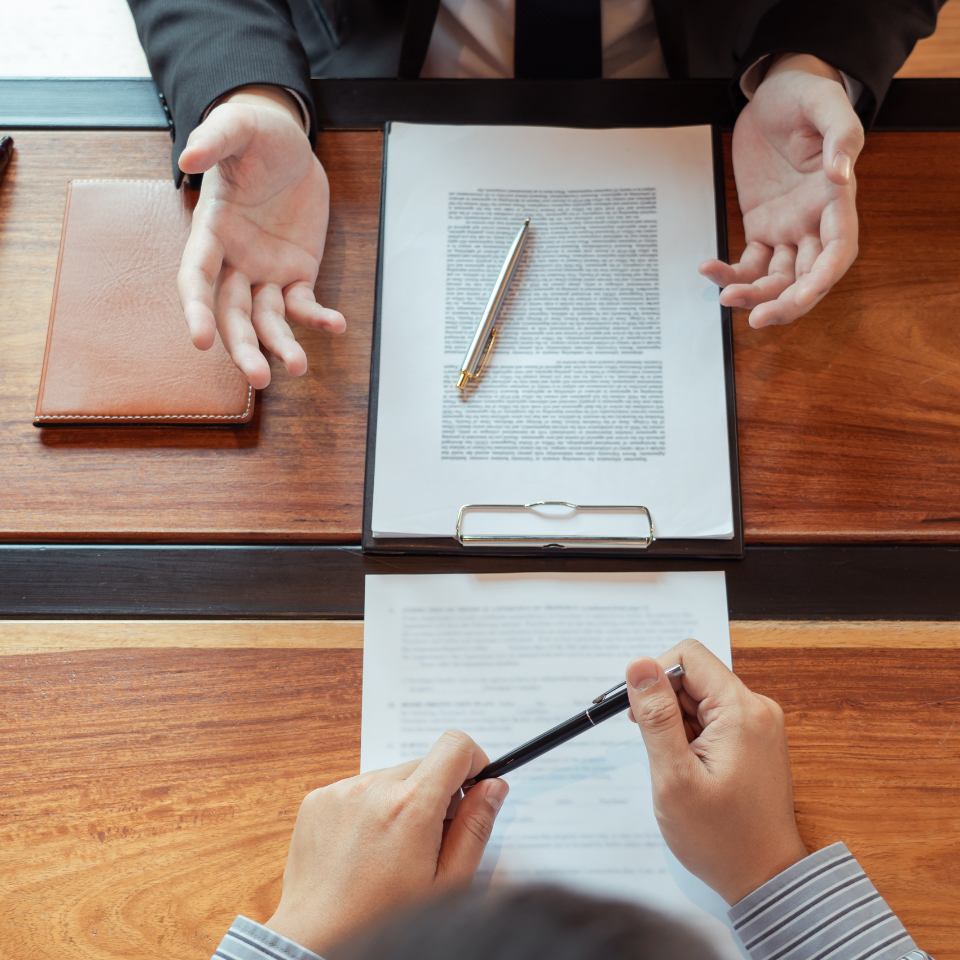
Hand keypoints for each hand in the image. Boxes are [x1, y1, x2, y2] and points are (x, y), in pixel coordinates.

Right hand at [177, 85, 345, 388]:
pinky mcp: (298, 273)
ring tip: (298, 368)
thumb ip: (215, 139)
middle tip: (260, 379)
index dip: (196, 310)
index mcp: (211, 233)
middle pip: (232, 315)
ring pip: (267, 320)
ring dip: (280, 345)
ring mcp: (266, 272)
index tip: (199, 341)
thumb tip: (187, 160)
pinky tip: (337, 326)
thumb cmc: (256, 135)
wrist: (290, 146)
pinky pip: (305, 305)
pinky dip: (319, 318)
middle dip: (243, 348)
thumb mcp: (239, 126)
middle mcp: (234, 261)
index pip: (197, 279)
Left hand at [264, 731, 508, 954]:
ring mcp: (342, 790)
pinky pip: (359, 787)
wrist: (316, 939)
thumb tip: (494, 786)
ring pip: (391, 776)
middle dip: (437, 793)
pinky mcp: (319, 798)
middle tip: (431, 839)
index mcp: (412, 805)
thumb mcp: (446, 883)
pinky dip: (369, 808)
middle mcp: (375, 787)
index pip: (456, 746)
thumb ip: (475, 828)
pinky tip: (364, 848)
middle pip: (425, 764)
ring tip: (391, 850)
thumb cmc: (383, 921)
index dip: (473, 763)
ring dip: (401, 801)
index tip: (472, 790)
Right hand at [625, 639, 807, 904]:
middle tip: (654, 748)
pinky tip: (688, 767)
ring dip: (675, 722)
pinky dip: (690, 735)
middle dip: (663, 703)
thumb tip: (638, 665)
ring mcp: (757, 724)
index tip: (639, 714)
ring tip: (675, 766)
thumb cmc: (720, 838)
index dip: (654, 676)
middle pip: (693, 675)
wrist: (764, 880)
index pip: (688, 656)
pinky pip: (711, 717)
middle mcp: (755, 708)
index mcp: (741, 709)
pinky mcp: (753, 739)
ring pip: (699, 697)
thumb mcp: (674, 776)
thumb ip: (655, 716)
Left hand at [700, 54, 863, 327]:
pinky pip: (748, 262)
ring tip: (725, 298)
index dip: (823, 280)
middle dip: (785, 303)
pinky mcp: (761, 227)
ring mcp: (788, 228)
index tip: (801, 298)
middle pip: (807, 277)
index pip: (838, 251)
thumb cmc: (806, 94)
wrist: (775, 91)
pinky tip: (708, 270)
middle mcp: (815, 222)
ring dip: (754, 295)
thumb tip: (840, 174)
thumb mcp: (826, 104)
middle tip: (756, 318)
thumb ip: (841, 137)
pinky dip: (729, 274)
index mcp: (837, 200)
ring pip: (776, 278)